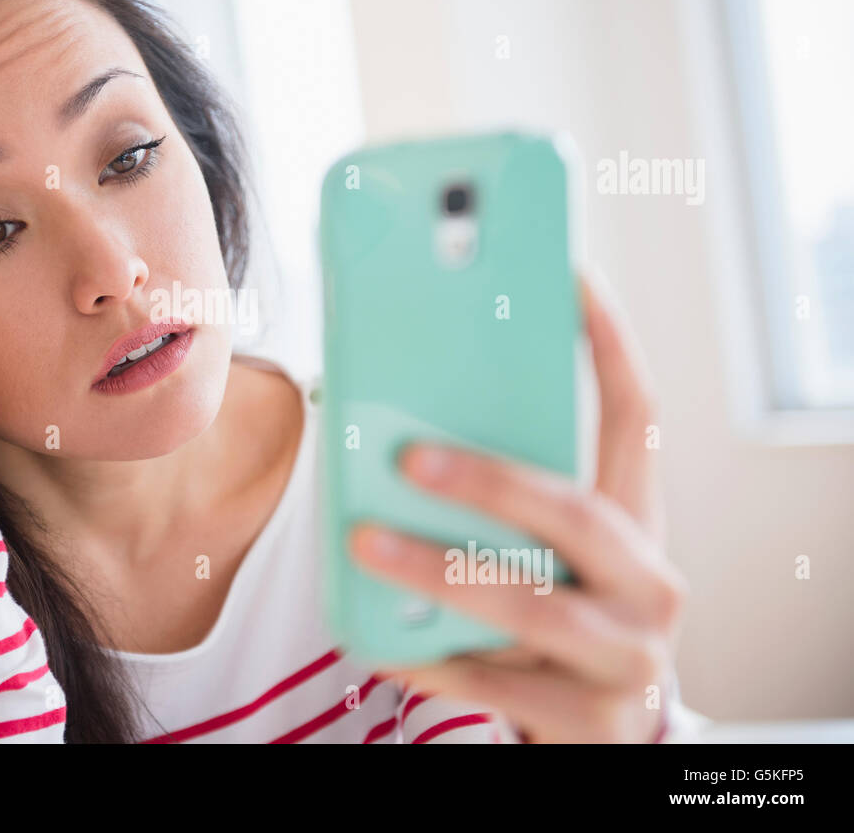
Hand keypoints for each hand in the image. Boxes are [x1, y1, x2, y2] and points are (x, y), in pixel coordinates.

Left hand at [348, 271, 686, 741]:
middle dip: (489, 480)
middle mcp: (648, 581)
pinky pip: (494, 680)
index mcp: (634, 522)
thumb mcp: (541, 554)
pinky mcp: (593, 721)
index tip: (569, 276)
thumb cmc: (550, 619)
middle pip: (576, 512)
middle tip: (409, 459)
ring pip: (529, 602)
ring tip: (366, 545)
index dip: (608, 345)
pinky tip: (376, 641)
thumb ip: (496, 504)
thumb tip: (392, 435)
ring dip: (438, 570)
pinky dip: (429, 658)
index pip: (635, 418)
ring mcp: (629, 655)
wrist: (593, 737)